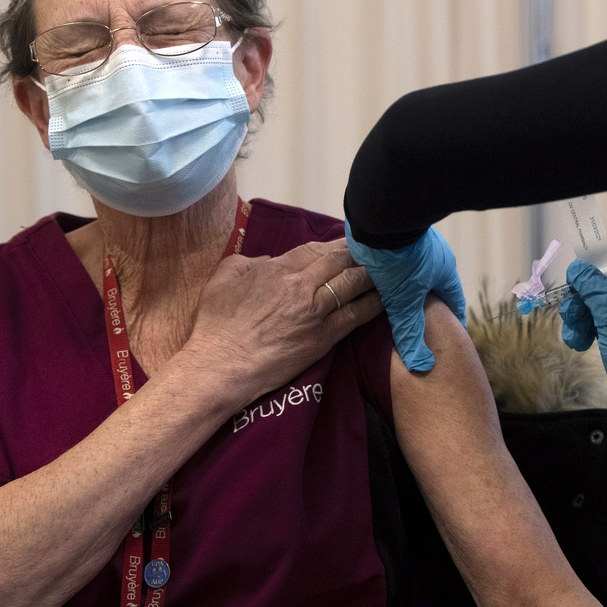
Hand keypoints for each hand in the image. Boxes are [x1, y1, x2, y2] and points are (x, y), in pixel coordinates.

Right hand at [188, 238, 382, 404]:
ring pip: (354, 284)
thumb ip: (249, 262)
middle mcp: (302, 285)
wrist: (220, 366)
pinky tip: (387, 297)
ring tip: (390, 268)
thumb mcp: (224, 277)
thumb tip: (268, 261)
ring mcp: (316, 312)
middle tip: (380, 249)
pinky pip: (356, 315)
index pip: (317, 248)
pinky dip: (373, 303)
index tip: (352, 240)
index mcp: (278, 268)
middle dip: (362, 253)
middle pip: (341, 261)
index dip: (338, 243)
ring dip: (374, 274)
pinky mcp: (324, 338)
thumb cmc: (215, 325)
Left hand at [344, 222, 466, 371]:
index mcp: (444, 272)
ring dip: (407, 286)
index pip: (454, 301)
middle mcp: (434, 256)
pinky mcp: (394, 234)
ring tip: (397, 304)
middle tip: (421, 324)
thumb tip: (422, 367)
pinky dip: (390, 271)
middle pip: (434, 286)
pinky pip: (396, 258)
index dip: (452, 320)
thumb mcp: (403, 300)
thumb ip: (410, 333)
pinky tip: (377, 280)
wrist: (378, 213)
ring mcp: (415, 243)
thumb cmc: (397, 258)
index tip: (452, 335)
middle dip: (428, 304)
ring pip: (414, 271)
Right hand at [560, 241, 606, 443]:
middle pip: (598, 281)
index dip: (596, 259)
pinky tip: (580, 344)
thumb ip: (596, 293)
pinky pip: (593, 322)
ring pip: (591, 303)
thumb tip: (579, 267)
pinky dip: (583, 330)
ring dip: (578, 316)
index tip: (575, 273)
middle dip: (580, 296)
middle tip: (573, 314)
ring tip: (576, 337)